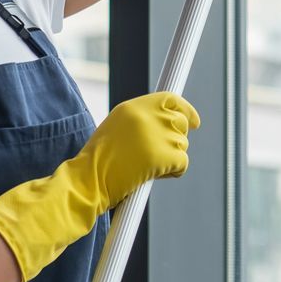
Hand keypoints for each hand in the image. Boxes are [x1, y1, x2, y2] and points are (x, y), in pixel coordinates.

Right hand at [0, 92, 200, 281]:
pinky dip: (174, 172)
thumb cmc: (96, 163)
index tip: (194, 122)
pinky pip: (183, 163)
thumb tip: (169, 122)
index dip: (186, 110)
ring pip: (182, 145)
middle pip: (180, 123)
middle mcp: (147, 116)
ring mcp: (156, 135)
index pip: (171, 99)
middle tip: (158, 157)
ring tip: (146, 168)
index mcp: (133, 107)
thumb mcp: (116, 130)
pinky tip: (154, 177)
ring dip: (171, 159)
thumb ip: (140, 121)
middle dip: (175, 140)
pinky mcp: (164, 156)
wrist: (85, 182)